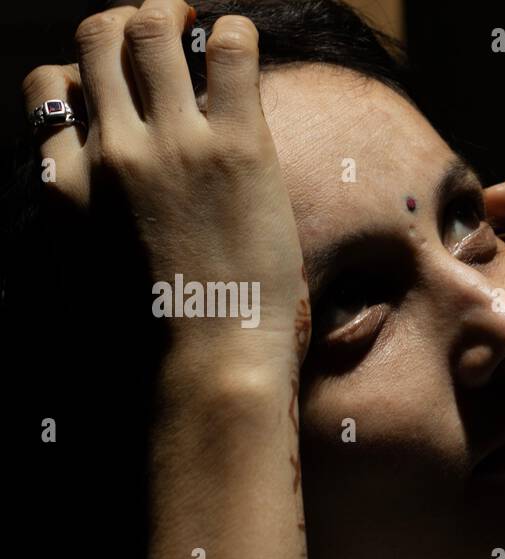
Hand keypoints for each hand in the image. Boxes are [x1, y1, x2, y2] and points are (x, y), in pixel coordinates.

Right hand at [23, 0, 309, 377]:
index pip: (49, 88)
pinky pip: (230, 53)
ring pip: (153, 31)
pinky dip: (235, 33)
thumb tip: (100, 208)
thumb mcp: (87, 270)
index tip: (113, 85)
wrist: (207, 362)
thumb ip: (82, 218)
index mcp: (65, 181)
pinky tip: (240, 41)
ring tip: (194, 23)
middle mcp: (111, 150)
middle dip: (125, 22)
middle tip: (158, 30)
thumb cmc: (157, 336)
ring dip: (172, 14)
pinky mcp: (237, 147)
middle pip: (98, 40)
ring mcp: (173, 143)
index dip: (81, 75)